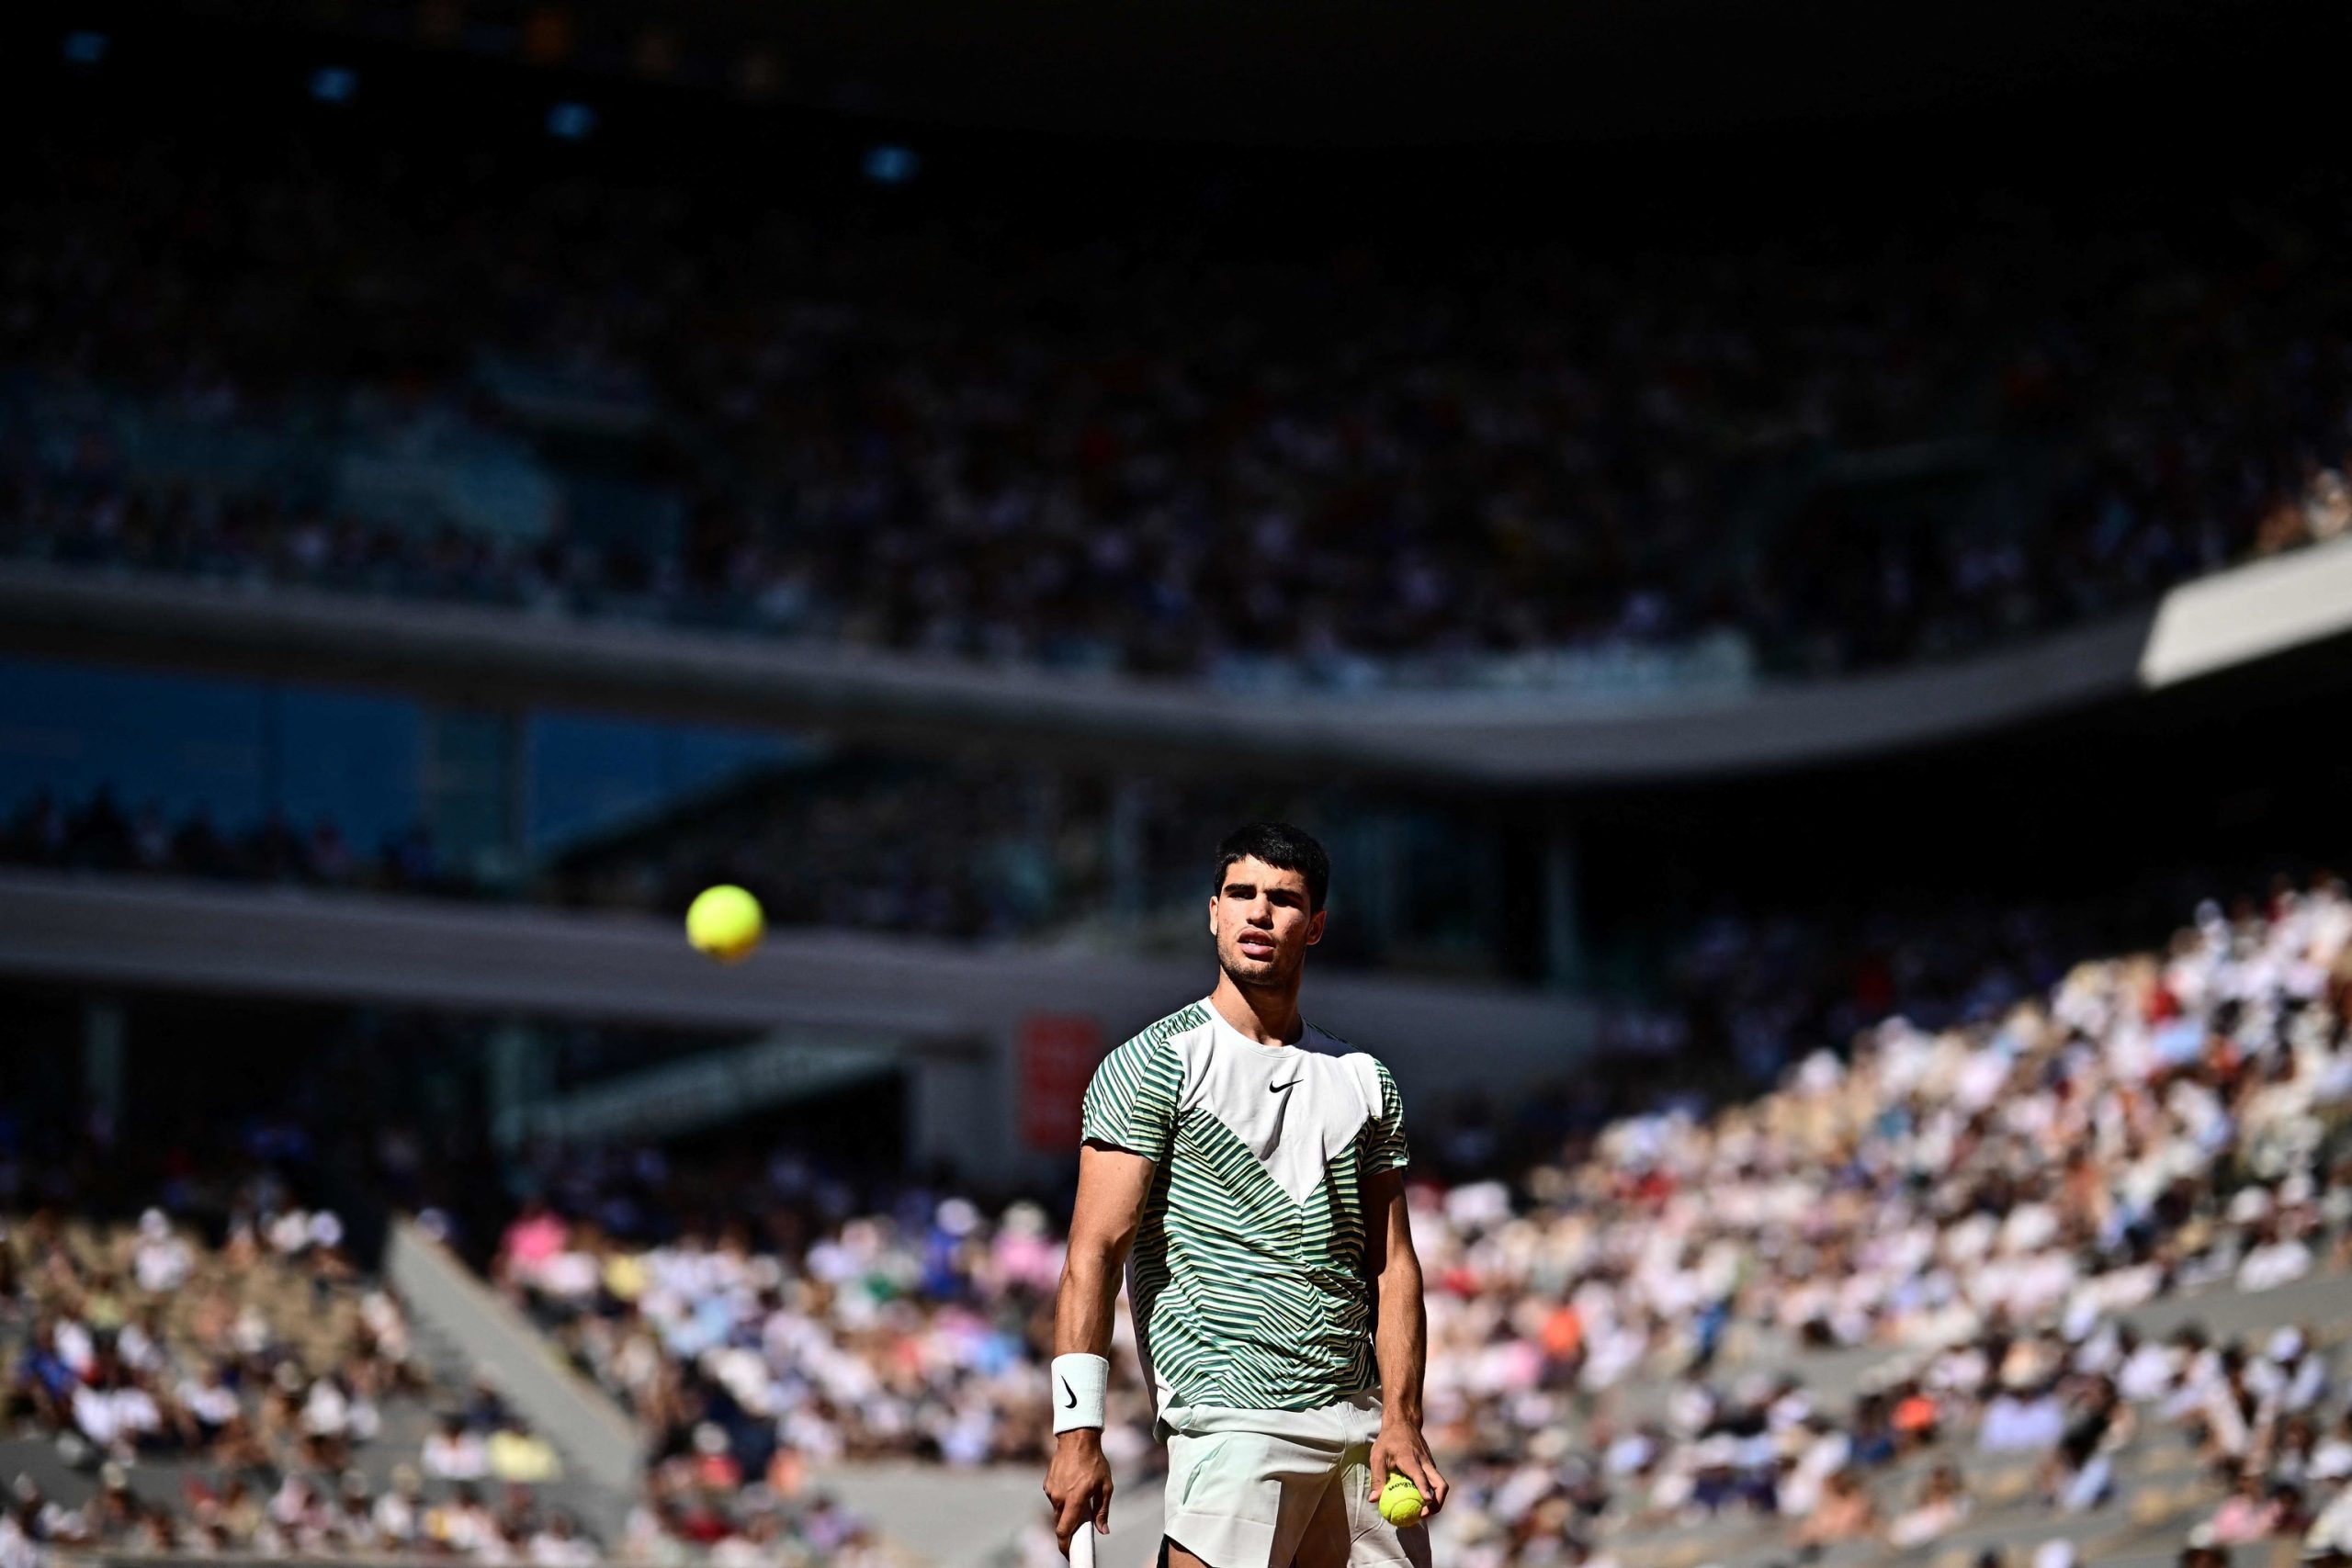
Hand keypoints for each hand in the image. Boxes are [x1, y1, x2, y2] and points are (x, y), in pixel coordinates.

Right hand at [1044, 1429, 1113, 1554]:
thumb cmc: (1095, 1462)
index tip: (1069, 1553)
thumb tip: (1103, 1531)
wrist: (1077, 1439)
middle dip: (1068, 1529)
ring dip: (1066, 1511)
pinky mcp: (1047, 1484)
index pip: (1064, 1530)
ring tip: (1079, 1500)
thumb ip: (1102, 1510)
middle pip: (1060, 1522)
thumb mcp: (1106, 1487)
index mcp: (1074, 1500)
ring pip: (1057, 1510)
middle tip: (1078, 1529)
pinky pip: (1054, 1498)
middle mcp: (1059, 1497)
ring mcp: (1051, 1490)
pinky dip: (1062, 1499)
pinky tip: (1072, 1488)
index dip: (1065, 1545)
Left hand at [1367, 1419, 1446, 1518]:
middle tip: (1425, 1515)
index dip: (1425, 1489)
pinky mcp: (1431, 1466)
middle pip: (1441, 1484)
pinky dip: (1432, 1493)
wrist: (1403, 1422)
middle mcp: (1425, 1463)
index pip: (1421, 1476)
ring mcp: (1430, 1464)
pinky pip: (1435, 1482)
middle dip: (1438, 1503)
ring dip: (1437, 1500)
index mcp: (1411, 1459)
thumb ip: (1377, 1477)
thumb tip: (1374, 1500)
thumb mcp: (1377, 1455)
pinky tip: (1421, 1501)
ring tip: (1424, 1513)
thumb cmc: (1388, 1440)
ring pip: (1441, 1484)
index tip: (1426, 1502)